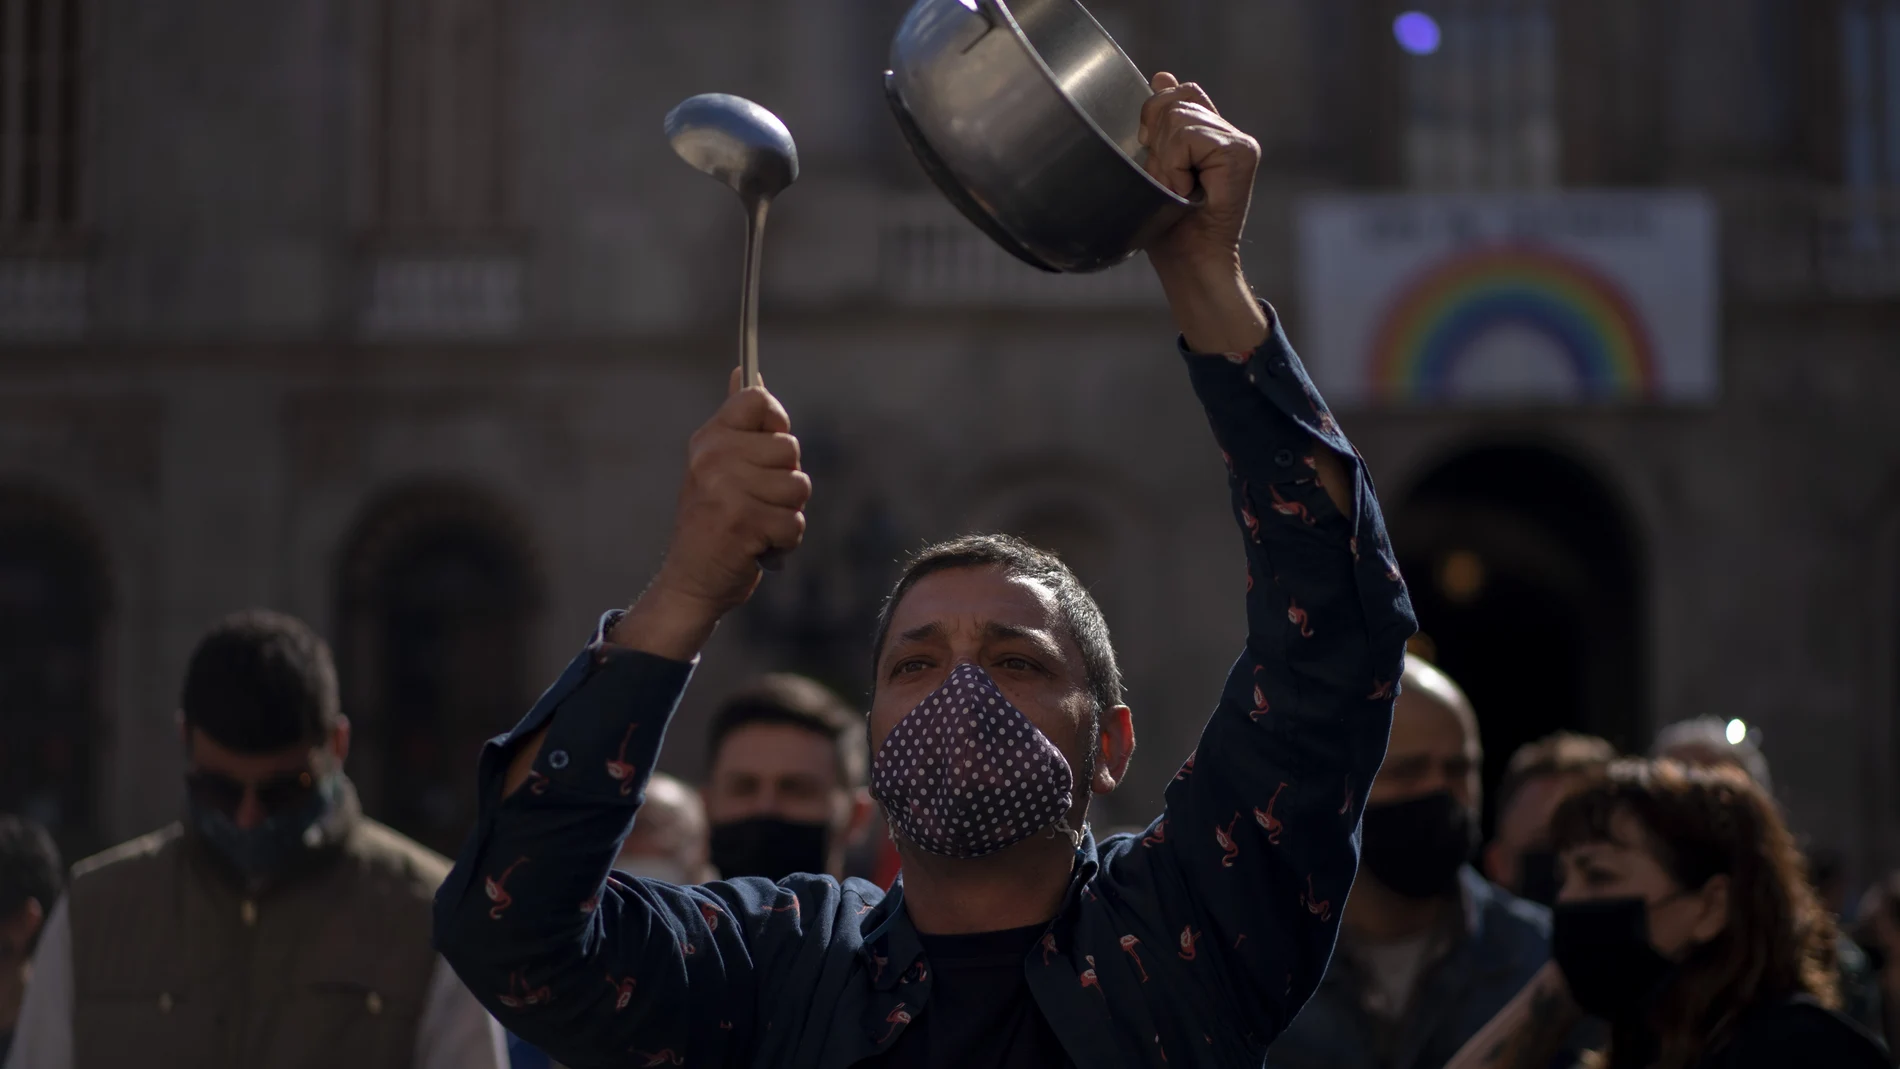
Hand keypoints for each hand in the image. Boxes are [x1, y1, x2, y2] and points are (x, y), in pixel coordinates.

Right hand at [608, 370, 810, 659]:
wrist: (690, 581)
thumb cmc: (712, 522)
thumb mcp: (716, 466)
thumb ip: (737, 423)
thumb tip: (745, 370)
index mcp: (709, 439)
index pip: (759, 400)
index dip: (776, 424)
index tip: (765, 452)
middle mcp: (713, 458)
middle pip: (790, 448)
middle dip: (785, 481)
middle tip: (755, 501)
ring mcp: (726, 490)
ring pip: (798, 487)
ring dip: (787, 513)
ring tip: (757, 524)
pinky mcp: (743, 523)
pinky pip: (795, 523)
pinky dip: (785, 541)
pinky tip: (758, 546)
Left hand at [1138, 73, 1269, 353]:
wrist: (1190, 264)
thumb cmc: (1169, 228)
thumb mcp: (1156, 167)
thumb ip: (1164, 124)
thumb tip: (1161, 76)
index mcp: (1214, 134)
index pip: (1181, 92)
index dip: (1156, 115)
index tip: (1152, 151)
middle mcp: (1232, 134)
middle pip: (1177, 100)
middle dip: (1157, 142)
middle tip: (1166, 182)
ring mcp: (1240, 143)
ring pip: (1180, 118)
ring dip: (1164, 159)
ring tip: (1175, 189)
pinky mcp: (1241, 153)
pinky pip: (1189, 137)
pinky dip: (1175, 166)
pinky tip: (1185, 191)